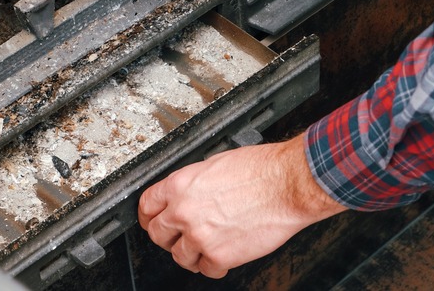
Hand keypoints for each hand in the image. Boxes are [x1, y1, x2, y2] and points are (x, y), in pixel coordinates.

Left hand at [137, 133, 347, 277]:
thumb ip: (194, 183)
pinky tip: (226, 254)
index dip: (148, 216)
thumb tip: (187, 194)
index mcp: (180, 185)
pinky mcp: (219, 255)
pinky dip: (215, 265)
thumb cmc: (260, 170)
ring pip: (179, 256)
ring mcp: (199, 235)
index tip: (152, 221)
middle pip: (157, 234)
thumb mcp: (215, 164)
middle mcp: (184, 211)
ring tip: (207, 247)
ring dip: (192, 254)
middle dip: (168, 237)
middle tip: (181, 237)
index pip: (146, 205)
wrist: (287, 184)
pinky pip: (206, 269)